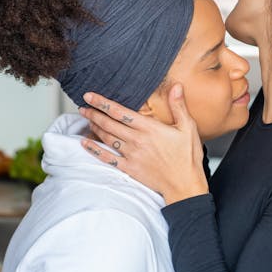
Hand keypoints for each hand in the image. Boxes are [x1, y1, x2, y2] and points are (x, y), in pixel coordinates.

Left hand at [79, 87, 208, 203]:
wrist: (184, 185)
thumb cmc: (187, 157)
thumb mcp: (188, 128)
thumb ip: (179, 106)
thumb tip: (176, 86)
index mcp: (149, 129)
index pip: (121, 112)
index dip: (103, 103)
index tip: (90, 96)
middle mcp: (137, 140)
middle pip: (109, 124)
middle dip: (94, 113)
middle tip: (83, 106)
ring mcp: (131, 155)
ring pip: (107, 138)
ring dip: (94, 127)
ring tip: (86, 118)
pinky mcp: (129, 168)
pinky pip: (107, 158)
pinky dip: (94, 150)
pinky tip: (85, 143)